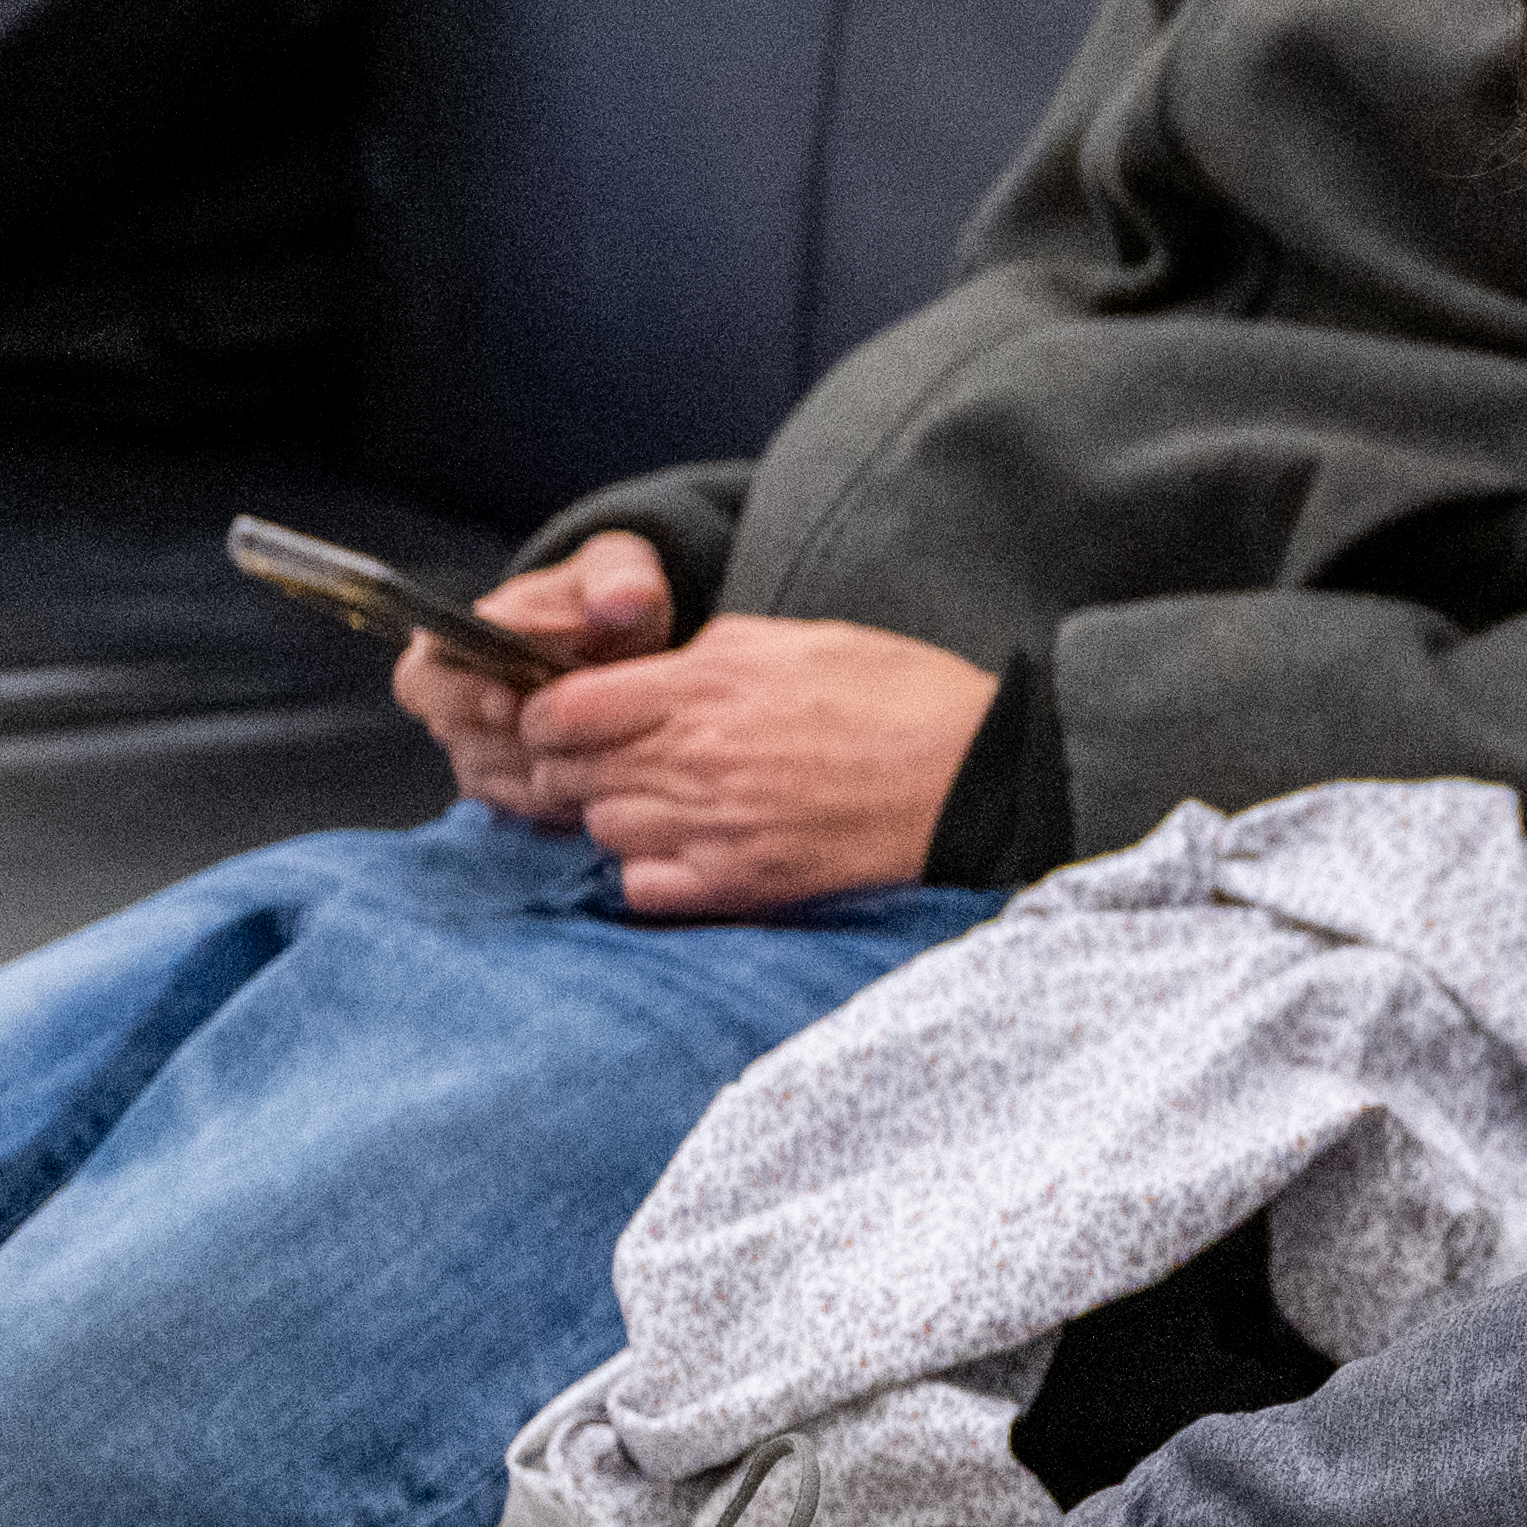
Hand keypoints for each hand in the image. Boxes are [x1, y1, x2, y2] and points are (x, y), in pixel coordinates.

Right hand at [397, 532, 680, 810]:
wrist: (630, 647)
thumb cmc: (609, 602)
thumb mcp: (621, 572)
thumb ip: (620, 580)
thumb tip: (622, 600)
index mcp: (453, 641)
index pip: (424, 677)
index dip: (463, 695)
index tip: (510, 704)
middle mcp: (451, 698)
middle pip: (452, 736)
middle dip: (510, 741)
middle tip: (563, 741)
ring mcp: (473, 745)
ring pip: (487, 777)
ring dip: (539, 772)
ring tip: (597, 756)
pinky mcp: (503, 784)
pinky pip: (517, 807)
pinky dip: (558, 801)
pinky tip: (601, 784)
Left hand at [499, 611, 1002, 917]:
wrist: (977, 777)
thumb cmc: (906, 698)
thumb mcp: (806, 639)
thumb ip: (717, 649)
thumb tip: (665, 668)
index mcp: (708, 685)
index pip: (565, 709)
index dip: (549, 713)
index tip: (568, 716)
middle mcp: (696, 757)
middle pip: (570, 773)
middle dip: (574, 765)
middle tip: (612, 761)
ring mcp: (713, 826)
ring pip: (601, 828)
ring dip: (618, 814)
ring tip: (669, 801)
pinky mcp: (739, 883)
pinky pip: (641, 886)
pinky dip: (648, 869)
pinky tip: (690, 848)